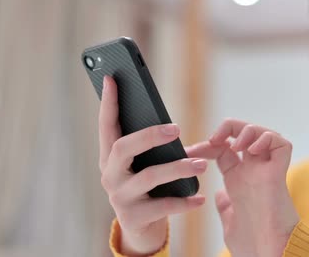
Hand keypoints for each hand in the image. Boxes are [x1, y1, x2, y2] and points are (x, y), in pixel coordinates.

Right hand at [99, 76, 207, 255]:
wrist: (142, 229)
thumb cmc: (148, 188)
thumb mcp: (147, 165)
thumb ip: (159, 146)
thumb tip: (183, 129)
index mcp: (110, 157)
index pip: (106, 126)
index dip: (108, 102)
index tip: (111, 78)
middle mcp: (110, 175)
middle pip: (124, 147)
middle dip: (149, 135)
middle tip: (175, 128)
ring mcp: (120, 197)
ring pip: (149, 176)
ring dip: (178, 168)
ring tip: (202, 165)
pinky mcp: (134, 217)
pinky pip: (163, 206)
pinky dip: (184, 202)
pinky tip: (200, 198)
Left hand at [188, 119, 298, 256]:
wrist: (269, 254)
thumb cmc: (253, 245)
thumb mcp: (230, 223)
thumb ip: (225, 206)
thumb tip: (218, 194)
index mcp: (239, 182)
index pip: (224, 150)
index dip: (208, 145)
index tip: (188, 151)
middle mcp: (254, 172)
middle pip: (244, 134)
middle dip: (229, 128)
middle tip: (214, 138)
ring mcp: (267, 171)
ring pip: (263, 133)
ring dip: (246, 131)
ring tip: (235, 145)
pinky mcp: (280, 173)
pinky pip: (281, 144)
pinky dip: (267, 139)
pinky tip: (252, 149)